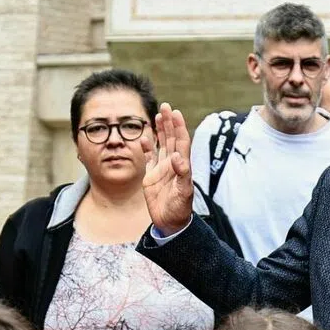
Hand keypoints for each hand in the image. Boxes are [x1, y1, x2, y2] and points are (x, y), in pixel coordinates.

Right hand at [141, 103, 194, 236]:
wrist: (170, 223)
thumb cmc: (180, 209)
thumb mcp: (184, 193)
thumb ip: (182, 174)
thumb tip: (177, 157)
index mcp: (182, 166)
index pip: (181, 142)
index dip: (179, 127)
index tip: (175, 113)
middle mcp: (173, 165)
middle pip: (171, 138)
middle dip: (169, 122)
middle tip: (165, 106)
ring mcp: (162, 169)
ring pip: (161, 145)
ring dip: (160, 130)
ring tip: (158, 115)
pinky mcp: (152, 176)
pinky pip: (149, 158)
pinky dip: (147, 147)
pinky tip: (145, 137)